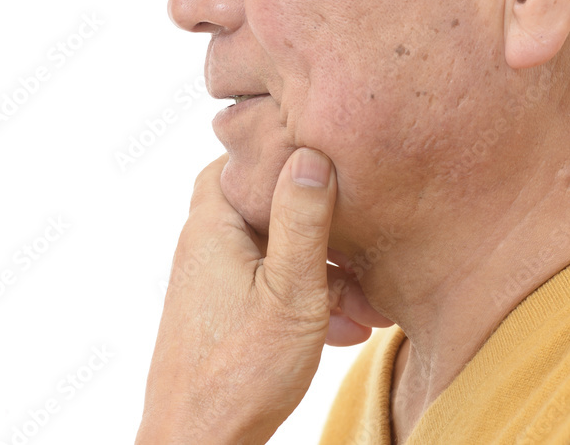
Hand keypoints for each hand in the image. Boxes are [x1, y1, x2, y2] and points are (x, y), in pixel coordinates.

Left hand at [136, 148, 391, 443]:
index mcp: (213, 225)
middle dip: (321, 229)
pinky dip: (305, 300)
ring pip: (274, 255)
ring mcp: (212, 282)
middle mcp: (205, 246)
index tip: (331, 161)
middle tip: (366, 252)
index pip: (242, 161)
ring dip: (323, 274)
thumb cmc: (242, 372)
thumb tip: (310, 153)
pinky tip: (346, 330)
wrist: (199, 444)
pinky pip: (269, 288)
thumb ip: (302, 220)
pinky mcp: (222, 314)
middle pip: (267, 210)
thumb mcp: (291, 290)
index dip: (284, 156)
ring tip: (370, 309)